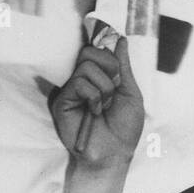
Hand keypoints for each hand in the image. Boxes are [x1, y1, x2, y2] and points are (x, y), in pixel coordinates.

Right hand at [50, 37, 144, 169]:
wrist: (115, 153)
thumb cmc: (124, 128)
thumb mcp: (130, 93)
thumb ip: (123, 66)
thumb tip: (120, 39)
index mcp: (100, 76)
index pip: (98, 48)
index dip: (109, 52)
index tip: (118, 70)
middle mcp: (84, 80)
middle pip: (89, 51)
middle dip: (109, 68)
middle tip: (114, 89)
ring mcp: (72, 89)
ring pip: (86, 66)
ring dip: (104, 87)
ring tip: (105, 106)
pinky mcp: (62, 100)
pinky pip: (79, 83)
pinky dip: (94, 97)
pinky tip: (95, 112)